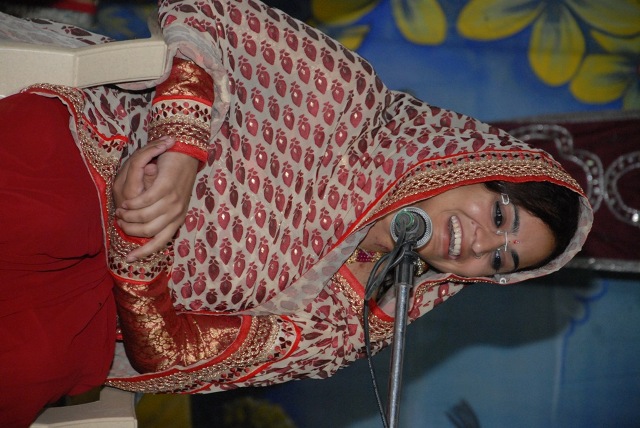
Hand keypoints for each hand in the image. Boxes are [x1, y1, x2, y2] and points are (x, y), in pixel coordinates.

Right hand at [114, 138, 199, 261]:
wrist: (185, 155)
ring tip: (120, 211)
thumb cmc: (175, 178)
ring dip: (128, 216)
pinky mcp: (166, 187)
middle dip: (130, 230)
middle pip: (148, 232)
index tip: (129, 258)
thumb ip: (162, 216)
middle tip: (119, 222)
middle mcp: (177, 213)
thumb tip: (146, 232)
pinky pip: (143, 202)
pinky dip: (132, 204)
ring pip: (144, 218)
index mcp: (178, 219)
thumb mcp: (173, 202)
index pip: (160, 242)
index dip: (144, 252)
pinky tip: (125, 201)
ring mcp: (172, 200)